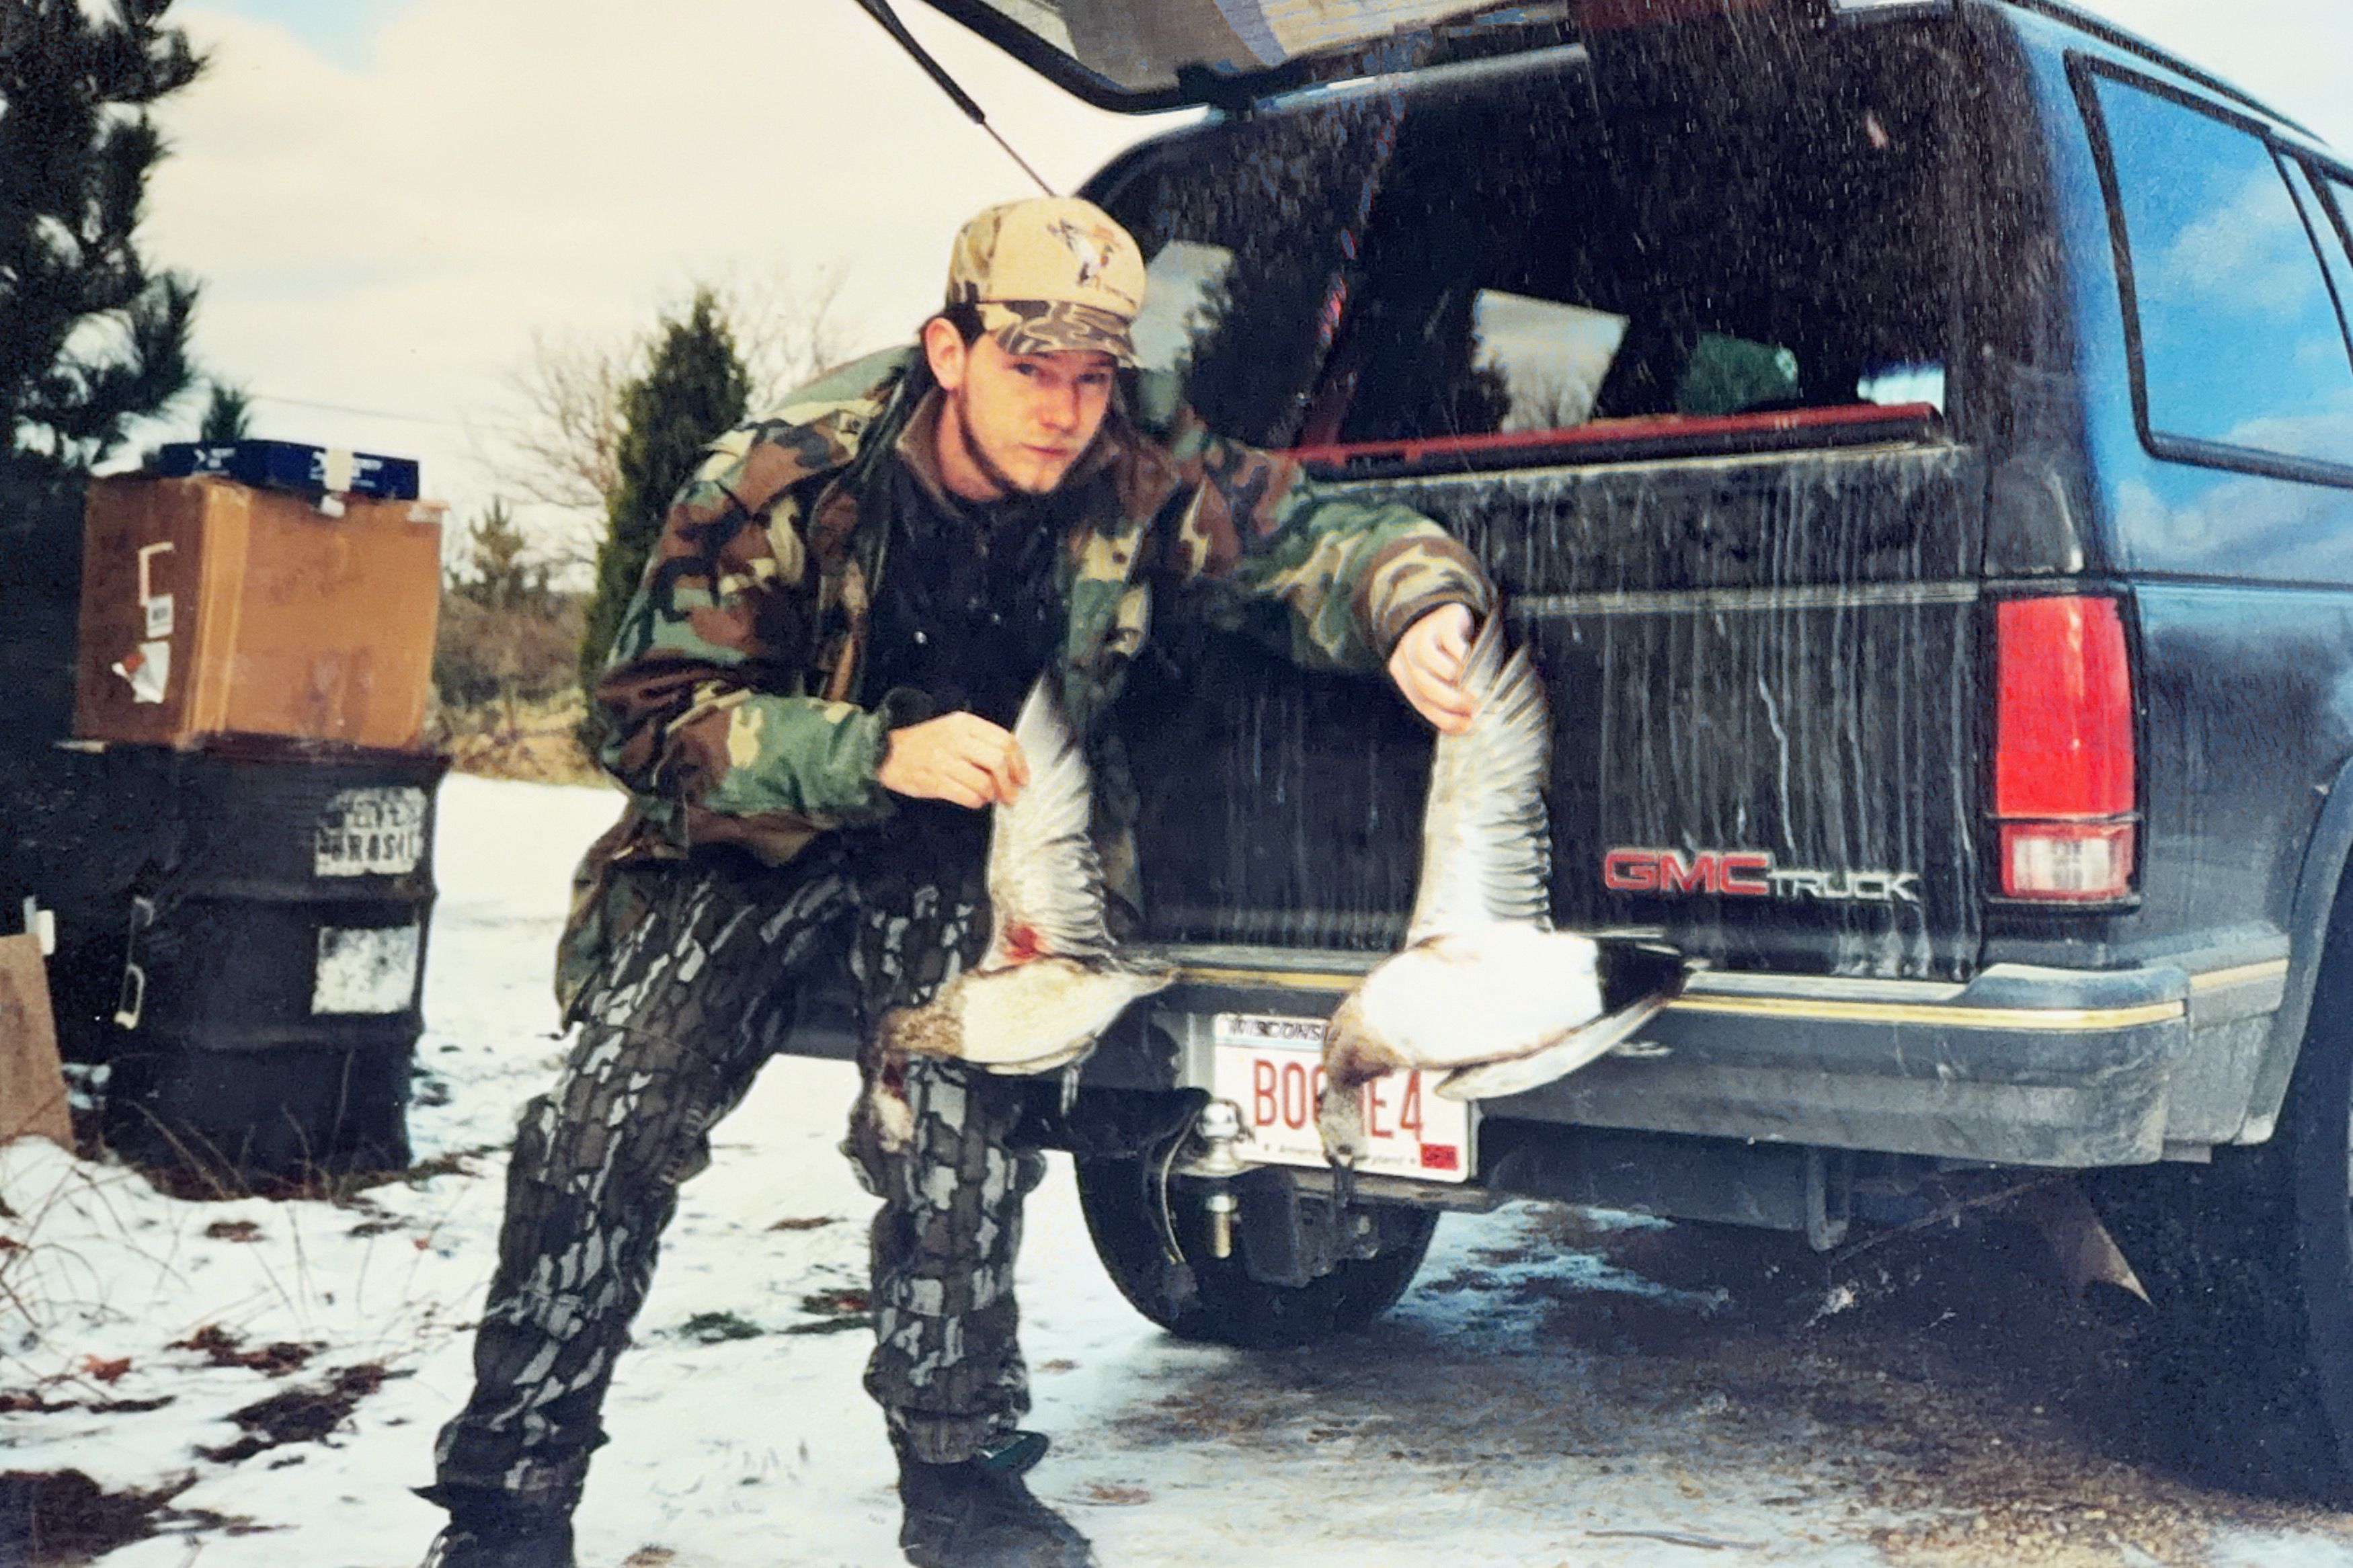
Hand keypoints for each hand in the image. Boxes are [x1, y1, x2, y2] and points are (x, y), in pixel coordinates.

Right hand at [876, 712, 1028, 807]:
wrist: (886, 752)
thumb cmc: (924, 744)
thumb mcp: (953, 730)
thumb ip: (980, 741)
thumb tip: (1010, 765)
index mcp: (964, 724)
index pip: (1004, 740)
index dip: (1019, 762)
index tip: (1022, 777)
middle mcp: (956, 739)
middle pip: (998, 761)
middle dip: (1009, 782)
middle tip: (1011, 794)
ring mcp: (944, 760)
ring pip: (984, 781)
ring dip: (993, 794)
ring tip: (991, 797)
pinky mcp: (934, 781)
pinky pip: (967, 796)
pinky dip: (977, 801)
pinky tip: (976, 800)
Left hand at [1388, 604, 1476, 734]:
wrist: (1447, 609)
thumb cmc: (1446, 651)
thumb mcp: (1440, 674)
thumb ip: (1446, 694)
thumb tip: (1468, 723)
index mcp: (1402, 670)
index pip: (1420, 702)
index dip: (1444, 717)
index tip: (1468, 726)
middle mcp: (1407, 652)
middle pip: (1425, 686)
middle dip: (1453, 702)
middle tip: (1477, 710)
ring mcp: (1423, 634)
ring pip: (1438, 667)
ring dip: (1461, 683)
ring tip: (1480, 691)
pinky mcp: (1443, 621)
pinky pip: (1454, 647)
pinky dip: (1466, 661)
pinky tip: (1478, 667)